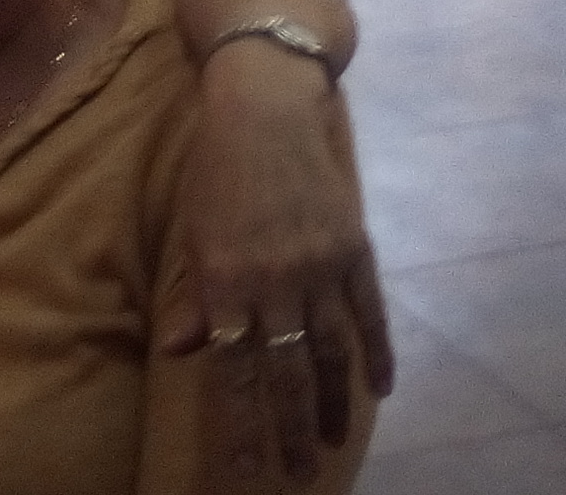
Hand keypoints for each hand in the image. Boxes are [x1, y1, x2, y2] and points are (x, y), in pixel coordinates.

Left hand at [164, 43, 391, 483]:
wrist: (265, 108)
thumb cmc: (217, 168)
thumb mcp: (195, 230)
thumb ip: (197, 296)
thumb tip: (184, 351)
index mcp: (226, 280)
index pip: (235, 368)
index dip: (242, 420)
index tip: (245, 462)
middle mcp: (275, 282)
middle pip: (287, 372)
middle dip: (290, 429)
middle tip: (293, 474)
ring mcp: (319, 267)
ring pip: (330, 352)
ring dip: (334, 403)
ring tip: (335, 444)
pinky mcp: (352, 249)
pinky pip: (367, 312)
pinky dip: (376, 352)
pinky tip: (381, 389)